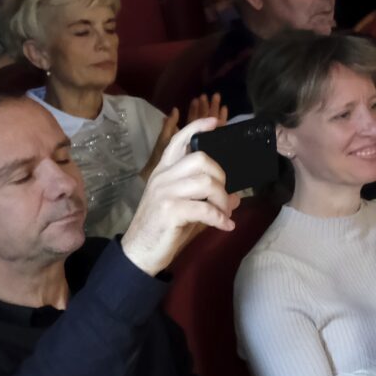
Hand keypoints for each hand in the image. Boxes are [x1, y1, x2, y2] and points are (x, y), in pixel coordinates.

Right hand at [119, 117, 237, 275]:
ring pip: (206, 182)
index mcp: (163, 171)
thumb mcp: (185, 209)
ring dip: (222, 200)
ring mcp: (165, 192)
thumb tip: (235, 197)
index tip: (215, 122)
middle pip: (201, 159)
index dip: (197, 128)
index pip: (178, 141)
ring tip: (224, 214)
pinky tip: (225, 226)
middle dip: (221, 176)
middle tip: (223, 197)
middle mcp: (162, 177)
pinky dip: (220, 218)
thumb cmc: (162, 228)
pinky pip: (204, 208)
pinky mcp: (170, 211)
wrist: (140, 253)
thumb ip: (207, 199)